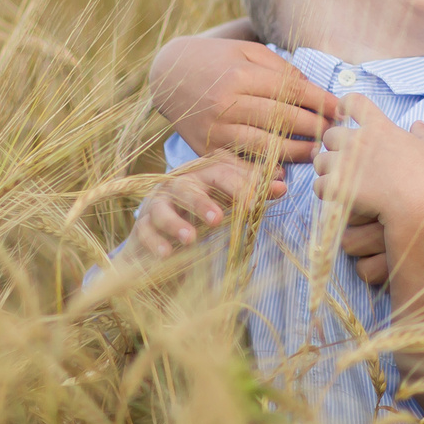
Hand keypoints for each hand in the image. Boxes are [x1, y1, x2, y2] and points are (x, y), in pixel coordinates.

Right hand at [127, 150, 265, 259]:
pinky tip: (166, 254)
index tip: (271, 194)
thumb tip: (281, 184)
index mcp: (201, 175)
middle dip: (205, 201)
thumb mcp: (227, 202)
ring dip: (176, 222)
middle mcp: (178, 185)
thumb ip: (250, 192)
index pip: (222, 170)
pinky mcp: (141, 228)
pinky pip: (144, 232)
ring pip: (162, 206)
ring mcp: (157, 205)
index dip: (245, 181)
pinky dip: (154, 242)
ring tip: (191, 238)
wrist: (160, 240)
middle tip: (219, 219)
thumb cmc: (201, 215)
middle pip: (190, 185)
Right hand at [152, 27, 343, 162]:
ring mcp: (214, 128)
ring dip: (294, 151)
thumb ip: (280, 69)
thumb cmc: (216, 59)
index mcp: (240, 74)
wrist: (167, 74)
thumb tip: (312, 89)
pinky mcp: (204, 148)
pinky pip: (238, 162)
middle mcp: (226, 103)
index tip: (340, 108)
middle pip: (281, 119)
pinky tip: (283, 171)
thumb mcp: (247, 52)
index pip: (291, 90)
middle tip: (335, 133)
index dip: (320, 101)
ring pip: (263, 144)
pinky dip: (262, 169)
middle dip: (313, 127)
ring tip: (316, 152)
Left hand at [316, 94, 423, 288]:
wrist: (419, 204)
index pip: (355, 102)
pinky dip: (325, 191)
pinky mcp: (337, 186)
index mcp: (380, 127)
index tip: (343, 111)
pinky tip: (334, 198)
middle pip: (331, 134)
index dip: (346, 104)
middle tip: (341, 160)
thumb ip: (423, 134)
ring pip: (320, 160)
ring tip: (336, 181)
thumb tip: (417, 124)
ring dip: (326, 169)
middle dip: (333, 146)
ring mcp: (345, 162)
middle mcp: (358, 140)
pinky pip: (319, 185)